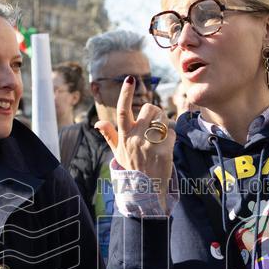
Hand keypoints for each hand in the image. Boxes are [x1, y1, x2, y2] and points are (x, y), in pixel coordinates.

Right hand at [95, 76, 174, 204]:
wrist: (146, 189)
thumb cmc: (132, 167)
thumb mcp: (118, 152)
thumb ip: (110, 135)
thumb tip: (98, 123)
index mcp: (124, 136)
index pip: (121, 110)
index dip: (125, 93)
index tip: (130, 79)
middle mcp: (135, 138)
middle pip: (149, 109)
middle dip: (155, 112)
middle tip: (155, 123)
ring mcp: (149, 145)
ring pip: (162, 119)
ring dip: (164, 124)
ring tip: (160, 135)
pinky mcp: (163, 152)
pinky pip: (171, 133)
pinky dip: (171, 137)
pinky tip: (166, 146)